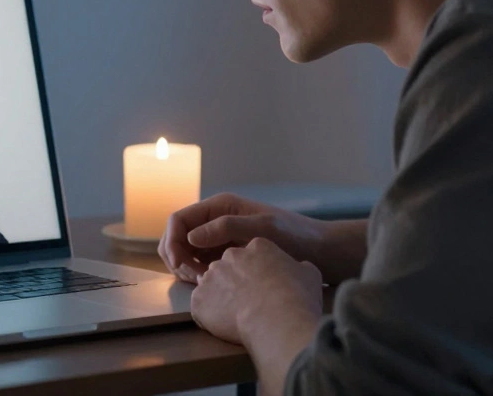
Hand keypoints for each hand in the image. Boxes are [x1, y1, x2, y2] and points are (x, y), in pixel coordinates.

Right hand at [158, 193, 322, 282]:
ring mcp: (219, 241)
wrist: (320, 252)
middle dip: (178, 258)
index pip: (179, 220)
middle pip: (177, 238)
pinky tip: (212, 286)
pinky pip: (200, 266)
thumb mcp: (262, 228)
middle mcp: (215, 221)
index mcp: (220, 207)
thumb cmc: (296, 236)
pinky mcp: (226, 258)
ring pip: (186, 254)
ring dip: (186, 269)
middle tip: (196, 279)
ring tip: (205, 283)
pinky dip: (197, 276)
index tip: (179, 264)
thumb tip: (190, 237)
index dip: (172, 241)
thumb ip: (226, 228)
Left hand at [190, 237, 323, 345]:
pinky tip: (224, 324)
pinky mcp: (199, 298)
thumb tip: (300, 270)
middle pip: (230, 267)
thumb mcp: (309, 274)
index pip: (253, 255)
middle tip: (251, 301)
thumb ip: (299, 268)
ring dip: (222, 297)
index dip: (259, 272)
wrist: (278, 320)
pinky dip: (209, 314)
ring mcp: (211, 276)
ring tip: (238, 316)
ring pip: (213, 285)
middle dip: (237, 282)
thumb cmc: (296, 296)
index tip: (266, 287)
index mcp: (257, 246)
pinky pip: (200, 305)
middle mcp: (230, 256)